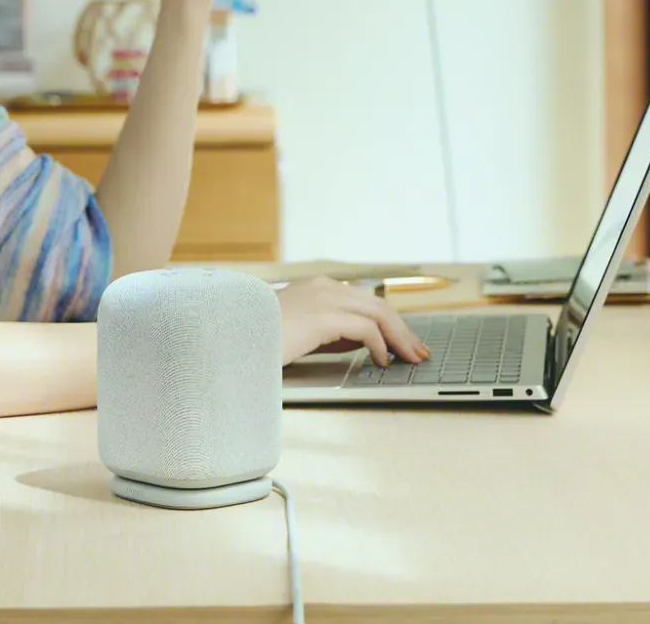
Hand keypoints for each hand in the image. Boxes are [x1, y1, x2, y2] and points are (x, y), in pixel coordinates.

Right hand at [275, 277, 429, 367]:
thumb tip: (363, 342)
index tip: (403, 341)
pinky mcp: (322, 317)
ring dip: (398, 337)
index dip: (389, 322)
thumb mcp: (301, 333)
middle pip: (377, 305)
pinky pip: (365, 329)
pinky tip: (382, 360)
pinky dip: (379, 345)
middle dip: (402, 329)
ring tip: (409, 358)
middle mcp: (323, 288)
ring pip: (377, 313)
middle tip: (418, 351)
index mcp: (316, 288)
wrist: (231, 340)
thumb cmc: (261, 340)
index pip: (364, 300)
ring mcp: (323, 299)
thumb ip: (330, 332)